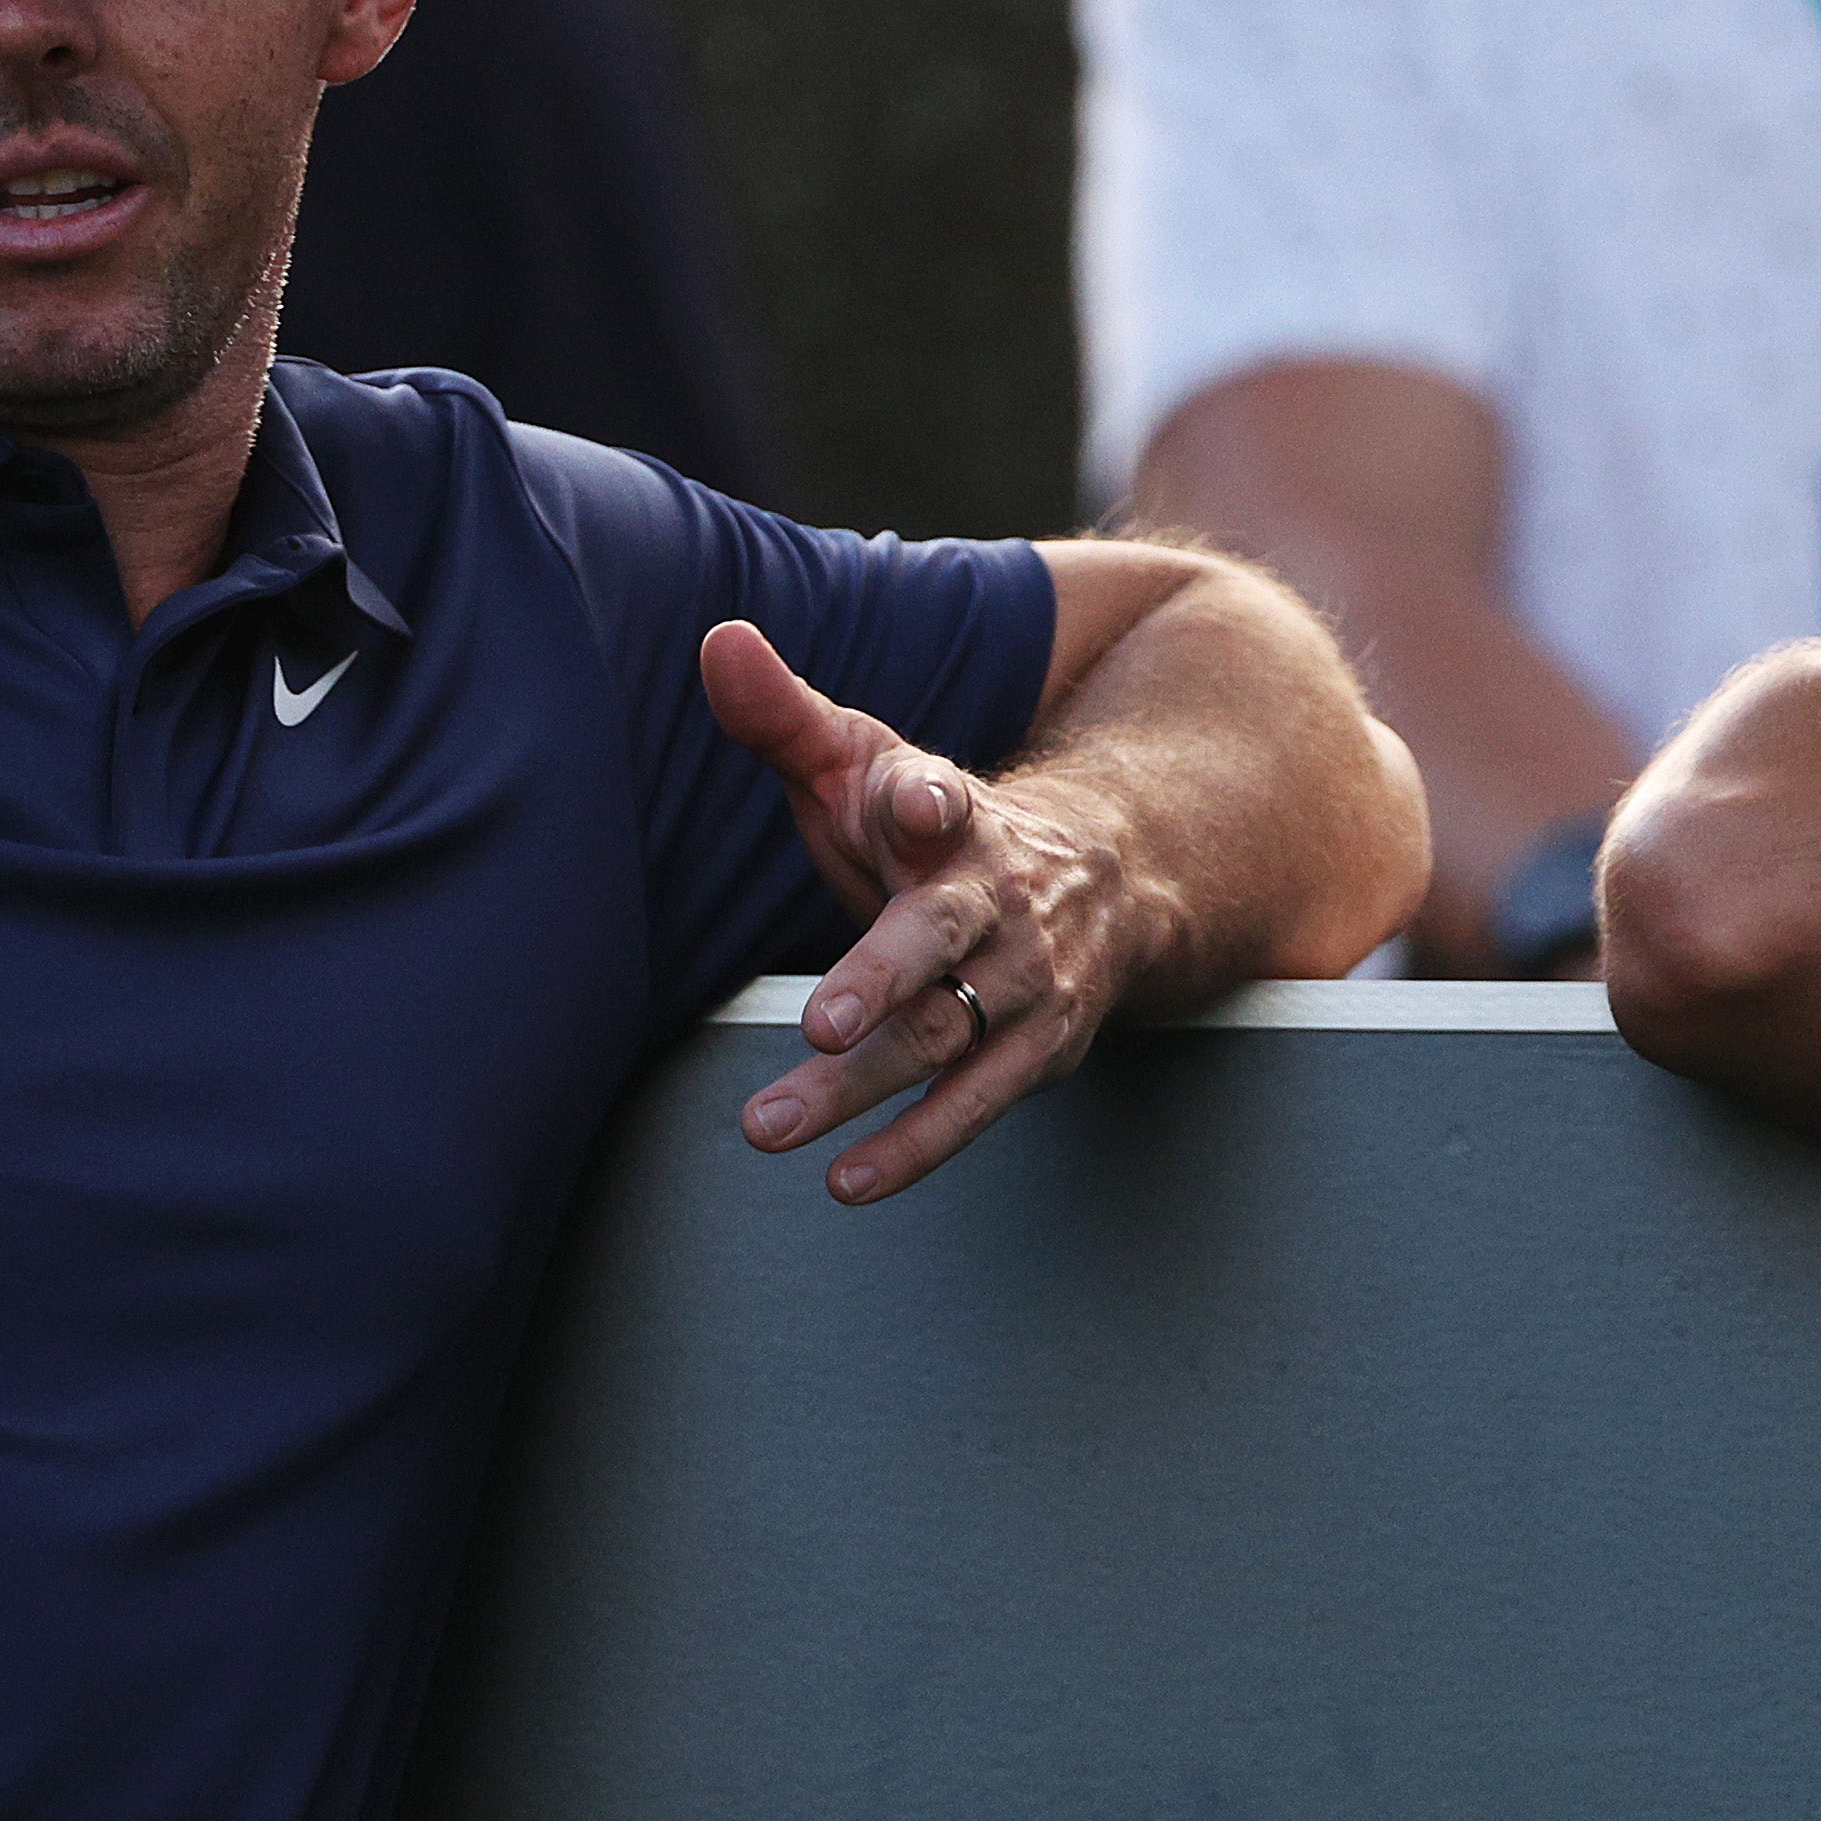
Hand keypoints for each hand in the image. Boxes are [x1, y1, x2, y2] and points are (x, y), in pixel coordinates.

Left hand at [700, 617, 1151, 1201]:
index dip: (927, 796)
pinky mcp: (1041, 1046)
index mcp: (951, 814)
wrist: (1102, 876)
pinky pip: (978, 1101)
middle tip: (814, 1026)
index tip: (912, 798)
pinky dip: (916, 1145)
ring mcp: (1025, 977)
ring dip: (862, 1087)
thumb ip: (784, 715)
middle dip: (879, 981)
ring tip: (771, 1126)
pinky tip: (846, 1180)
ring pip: (944, 1034)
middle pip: (939, 936)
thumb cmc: (931, 824)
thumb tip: (717, 641)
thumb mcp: (866, 762)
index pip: (943, 796)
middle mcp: (997, 896)